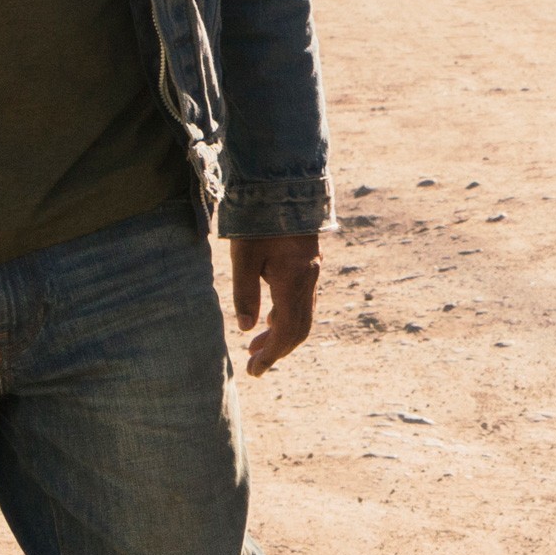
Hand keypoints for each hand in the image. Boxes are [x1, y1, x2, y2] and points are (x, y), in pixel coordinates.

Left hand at [229, 232, 321, 374]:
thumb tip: (246, 327)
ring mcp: (311, 271)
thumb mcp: (244, 257)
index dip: (272, 354)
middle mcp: (308, 280)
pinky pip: (302, 299)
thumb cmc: (259, 219)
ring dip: (281, 333)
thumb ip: (245, 293)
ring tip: (256, 345)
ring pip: (302, 314)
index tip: (255, 370)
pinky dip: (286, 316)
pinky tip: (270, 317)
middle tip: (254, 365)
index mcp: (294, 281)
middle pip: (299, 328)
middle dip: (277, 349)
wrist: (284, 184)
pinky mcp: (308, 263)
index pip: (287, 331)